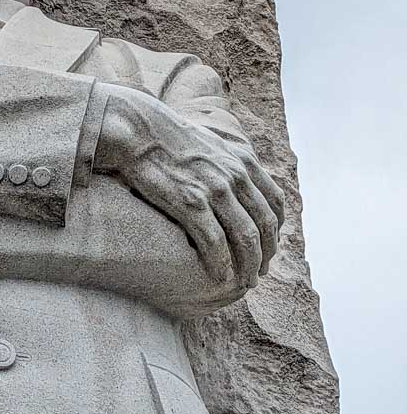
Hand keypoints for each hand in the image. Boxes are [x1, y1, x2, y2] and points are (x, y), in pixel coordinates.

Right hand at [93, 88, 283, 287]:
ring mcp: (216, 190)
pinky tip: (220, 276)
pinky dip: (222, 263)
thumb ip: (228, 162)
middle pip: (265, 224)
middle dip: (265, 254)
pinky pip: (215, 242)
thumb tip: (233, 177)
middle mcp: (236, 176)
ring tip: (244, 283)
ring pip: (246, 237)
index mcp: (243, 162)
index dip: (276, 230)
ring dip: (248, 265)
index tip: (268, 247)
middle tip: (258, 274)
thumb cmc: (167, 139)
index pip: (274, 202)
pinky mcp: (191, 203)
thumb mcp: (210, 143)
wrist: (138, 130)